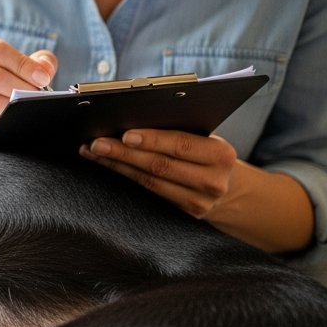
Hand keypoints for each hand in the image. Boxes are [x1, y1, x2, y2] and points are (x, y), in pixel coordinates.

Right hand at [0, 39, 57, 146]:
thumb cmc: (4, 90)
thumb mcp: (18, 70)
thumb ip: (38, 61)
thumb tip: (45, 66)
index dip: (23, 63)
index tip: (43, 77)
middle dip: (24, 87)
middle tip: (39, 96)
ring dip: (15, 107)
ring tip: (27, 108)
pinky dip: (6, 124)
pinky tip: (14, 122)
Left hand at [80, 129, 237, 217]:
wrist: (233, 190)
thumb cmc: (210, 154)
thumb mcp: (207, 139)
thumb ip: (182, 130)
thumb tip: (135, 114)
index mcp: (220, 155)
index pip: (181, 145)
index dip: (152, 140)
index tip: (125, 134)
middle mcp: (213, 181)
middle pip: (160, 165)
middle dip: (124, 153)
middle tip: (96, 142)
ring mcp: (199, 201)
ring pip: (149, 180)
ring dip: (116, 164)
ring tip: (93, 151)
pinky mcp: (186, 212)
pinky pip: (149, 190)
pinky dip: (125, 174)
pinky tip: (107, 163)